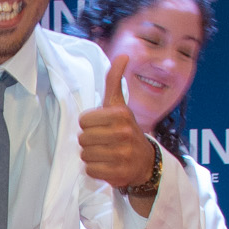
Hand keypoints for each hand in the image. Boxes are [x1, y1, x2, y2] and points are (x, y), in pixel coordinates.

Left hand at [78, 56, 156, 194]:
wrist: (145, 160)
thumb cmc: (126, 129)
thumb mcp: (120, 104)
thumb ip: (115, 80)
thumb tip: (123, 55)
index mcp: (120, 114)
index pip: (83, 121)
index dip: (89, 125)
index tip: (101, 127)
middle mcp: (123, 133)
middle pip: (83, 139)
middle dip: (89, 141)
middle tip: (102, 142)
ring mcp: (122, 155)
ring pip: (85, 155)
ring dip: (91, 156)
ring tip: (105, 153)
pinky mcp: (119, 173)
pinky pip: (90, 170)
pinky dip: (95, 169)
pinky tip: (106, 164)